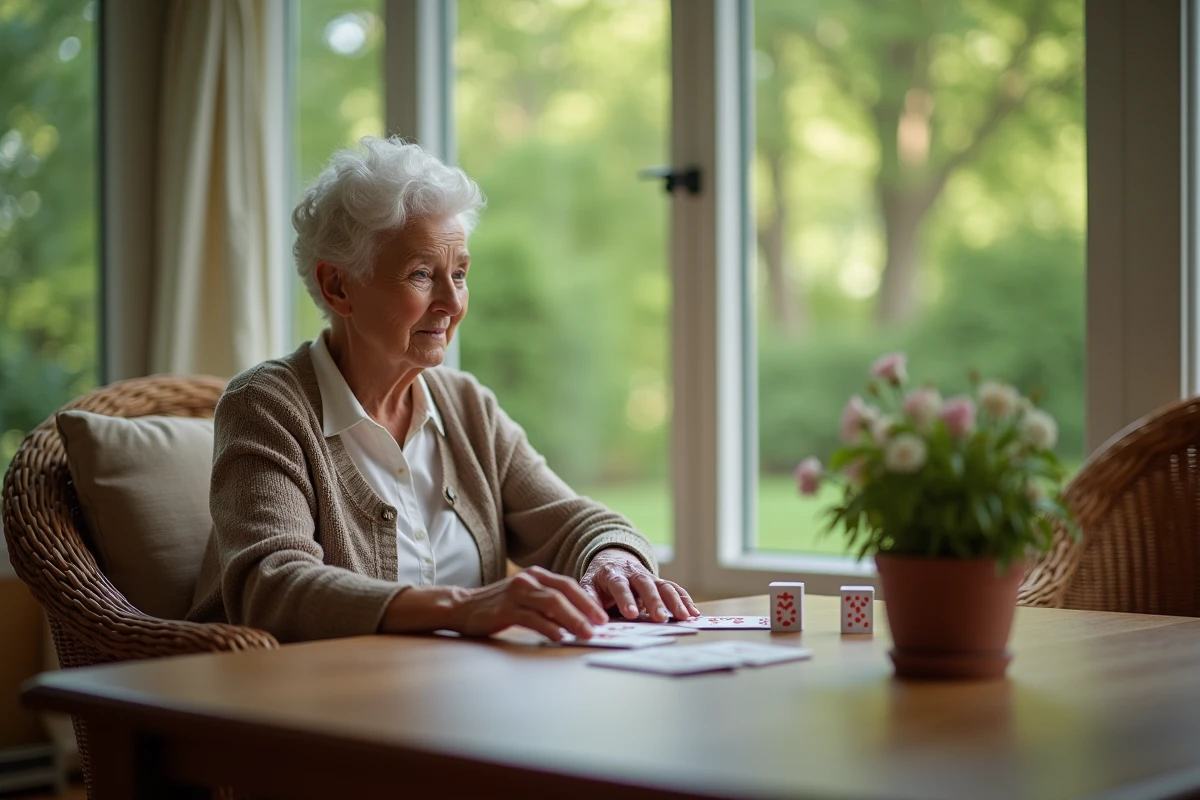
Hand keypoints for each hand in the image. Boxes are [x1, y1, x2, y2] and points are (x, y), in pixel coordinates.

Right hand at [449, 566, 607, 641]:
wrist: (462, 607)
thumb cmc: (498, 605)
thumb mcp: (525, 597)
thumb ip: (547, 601)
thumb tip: (577, 618)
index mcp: (536, 575)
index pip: (569, 585)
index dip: (588, 600)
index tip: (603, 617)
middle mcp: (528, 580)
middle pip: (564, 592)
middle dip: (586, 609)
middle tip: (601, 625)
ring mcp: (516, 593)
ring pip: (551, 604)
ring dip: (572, 619)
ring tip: (586, 634)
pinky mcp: (505, 609)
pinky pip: (532, 618)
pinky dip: (549, 627)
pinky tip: (560, 637)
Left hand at [580, 549, 699, 622]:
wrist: (613, 560)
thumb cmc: (600, 580)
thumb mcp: (588, 586)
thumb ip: (590, 599)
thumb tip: (589, 617)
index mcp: (613, 574)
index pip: (620, 585)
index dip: (625, 599)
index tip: (631, 614)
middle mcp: (634, 573)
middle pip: (645, 585)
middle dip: (654, 601)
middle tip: (660, 618)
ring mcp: (649, 577)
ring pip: (664, 586)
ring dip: (675, 601)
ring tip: (684, 617)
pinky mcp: (660, 582)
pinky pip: (674, 588)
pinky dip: (685, 599)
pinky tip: (693, 612)